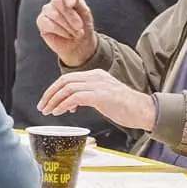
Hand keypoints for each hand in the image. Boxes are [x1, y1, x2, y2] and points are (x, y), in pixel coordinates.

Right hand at [36, 0, 97, 67]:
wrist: (79, 46)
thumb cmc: (83, 28)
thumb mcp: (86, 15)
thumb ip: (79, 2)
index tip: (72, 4)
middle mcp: (57, 0)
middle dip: (70, 15)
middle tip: (79, 27)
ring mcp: (47, 10)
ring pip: (53, 13)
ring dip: (67, 25)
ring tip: (76, 33)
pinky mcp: (41, 21)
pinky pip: (47, 23)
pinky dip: (60, 31)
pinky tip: (67, 35)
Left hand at [38, 70, 156, 131]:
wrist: (144, 110)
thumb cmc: (126, 108)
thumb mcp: (104, 97)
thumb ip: (87, 97)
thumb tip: (70, 104)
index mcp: (96, 75)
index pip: (69, 78)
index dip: (55, 89)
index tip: (47, 101)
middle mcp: (96, 77)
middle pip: (64, 81)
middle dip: (50, 94)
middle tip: (42, 106)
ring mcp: (98, 85)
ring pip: (67, 88)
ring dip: (54, 100)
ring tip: (47, 111)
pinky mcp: (100, 95)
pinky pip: (75, 98)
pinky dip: (63, 104)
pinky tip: (59, 112)